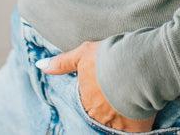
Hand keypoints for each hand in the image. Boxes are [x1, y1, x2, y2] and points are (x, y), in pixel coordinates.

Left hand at [35, 39, 157, 132]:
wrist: (136, 65)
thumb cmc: (109, 57)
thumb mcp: (83, 53)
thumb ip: (62, 63)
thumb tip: (40, 66)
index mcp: (85, 99)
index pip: (87, 103)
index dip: (97, 94)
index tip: (104, 89)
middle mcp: (97, 115)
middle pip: (101, 114)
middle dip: (108, 104)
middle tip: (117, 90)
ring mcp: (115, 124)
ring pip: (116, 123)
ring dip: (121, 113)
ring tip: (129, 98)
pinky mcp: (134, 129)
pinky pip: (133, 132)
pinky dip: (135, 125)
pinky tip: (139, 114)